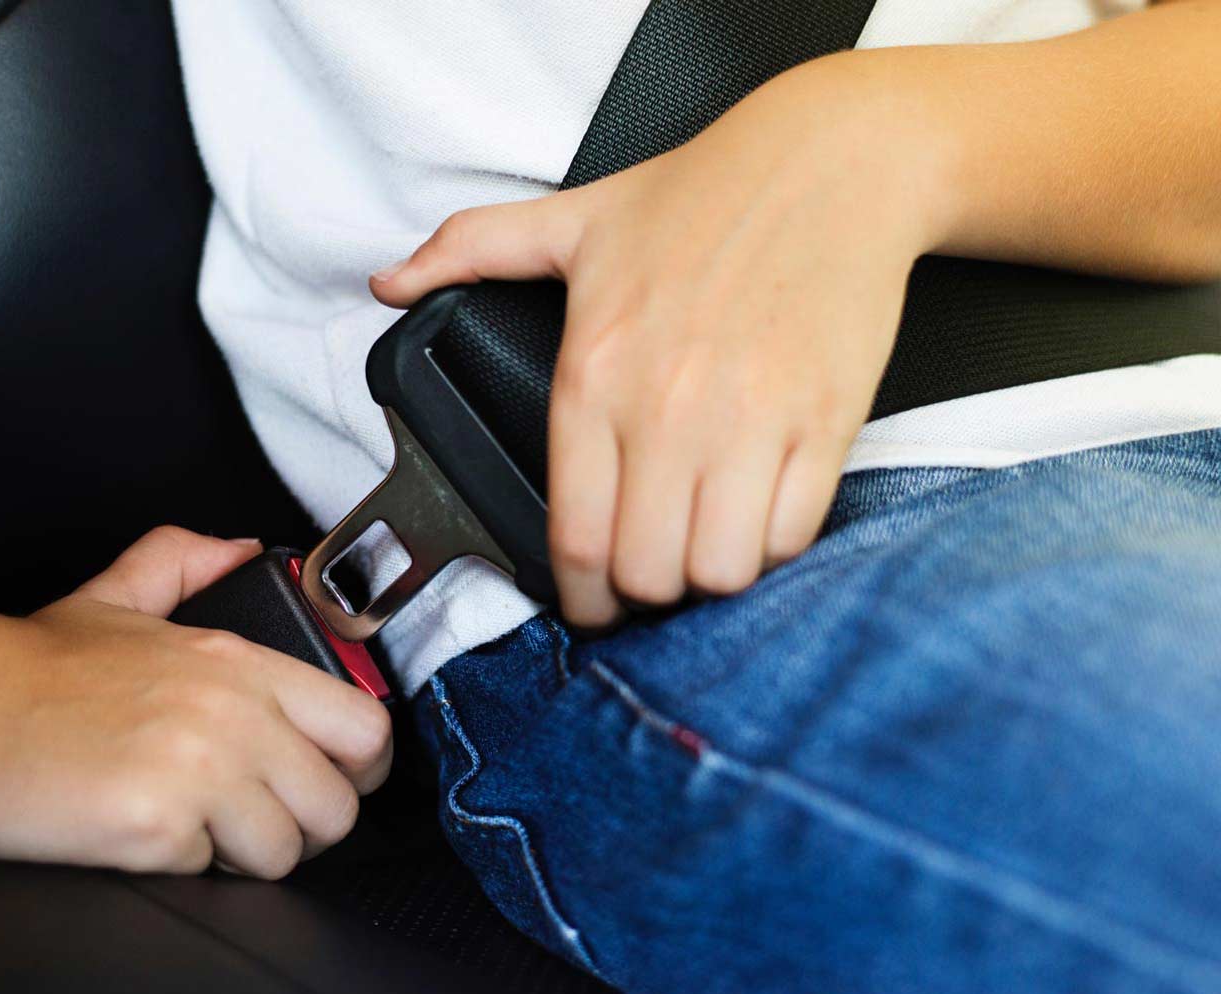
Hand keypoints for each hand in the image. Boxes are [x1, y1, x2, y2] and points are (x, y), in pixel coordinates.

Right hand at [0, 527, 392, 877]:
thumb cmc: (22, 663)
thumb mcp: (115, 593)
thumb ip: (183, 561)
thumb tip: (243, 548)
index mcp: (238, 660)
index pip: (365, 728)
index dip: (358, 769)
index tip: (325, 781)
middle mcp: (233, 712)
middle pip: (341, 806)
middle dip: (306, 825)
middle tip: (256, 820)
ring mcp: (198, 770)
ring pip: (287, 852)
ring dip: (246, 855)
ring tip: (196, 830)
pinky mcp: (153, 826)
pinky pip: (212, 874)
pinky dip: (183, 867)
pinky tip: (141, 835)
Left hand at [372, 55, 952, 625]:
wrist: (832, 161)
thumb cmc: (706, 193)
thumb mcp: (574, 216)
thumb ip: (471, 250)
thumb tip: (388, 282)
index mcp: (595, 373)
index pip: (574, 537)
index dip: (581, 597)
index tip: (592, 604)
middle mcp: (667, 408)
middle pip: (645, 573)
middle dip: (645, 593)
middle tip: (653, 573)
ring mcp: (750, 420)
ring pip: (720, 571)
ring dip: (711, 577)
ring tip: (707, 546)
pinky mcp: (825, 423)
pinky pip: (792, 535)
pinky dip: (774, 546)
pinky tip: (761, 517)